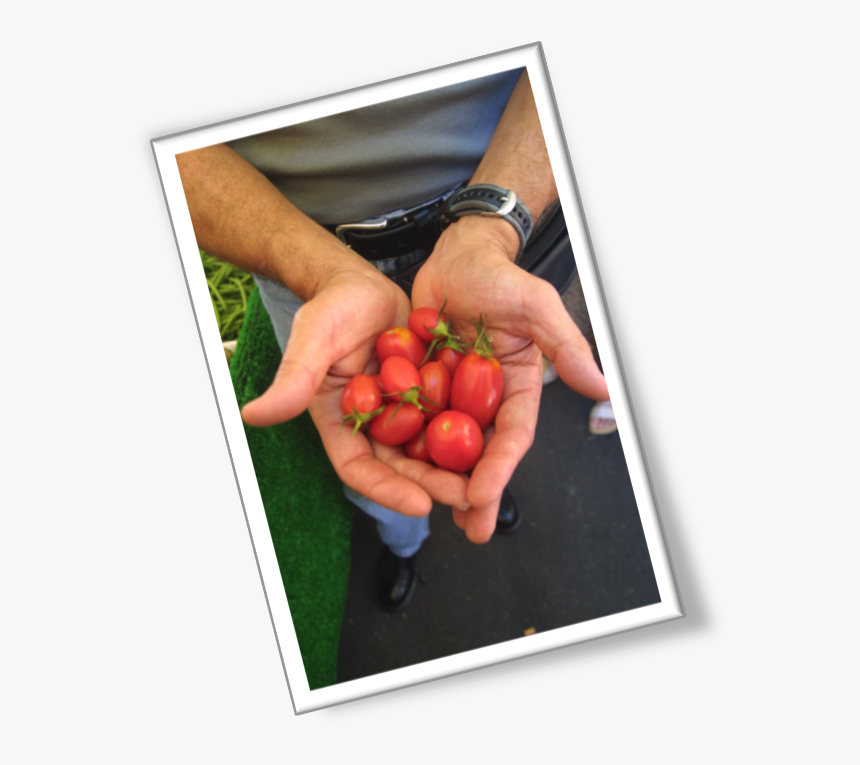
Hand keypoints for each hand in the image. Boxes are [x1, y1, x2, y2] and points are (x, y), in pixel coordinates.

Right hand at [241, 263, 469, 516]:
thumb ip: (293, 379)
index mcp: (340, 422)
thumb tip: (253, 414)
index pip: (360, 468)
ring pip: (430, 447)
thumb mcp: (312, 340)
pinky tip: (496, 439)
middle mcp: (372, 424)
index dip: (388, 490)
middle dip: (433, 485)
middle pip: (402, 467)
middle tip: (467, 497)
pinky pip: (450, 416)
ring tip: (486, 479)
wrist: (361, 283)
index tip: (420, 505)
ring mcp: (402, 409)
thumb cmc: (329, 309)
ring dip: (456, 465)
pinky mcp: (427, 392)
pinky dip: (469, 430)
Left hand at [412, 216, 608, 541]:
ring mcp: (451, 394)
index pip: (512, 436)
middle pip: (479, 452)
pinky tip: (390, 468)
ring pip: (443, 445)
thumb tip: (604, 389)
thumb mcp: (536, 307)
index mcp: (516, 388)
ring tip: (425, 509)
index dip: (500, 468)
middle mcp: (485, 398)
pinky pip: (410, 419)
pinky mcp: (420, 386)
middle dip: (472, 492)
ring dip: (436, 479)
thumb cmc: (499, 277)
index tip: (482, 496)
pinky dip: (403, 445)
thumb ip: (566, 346)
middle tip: (465, 526)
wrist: (454, 255)